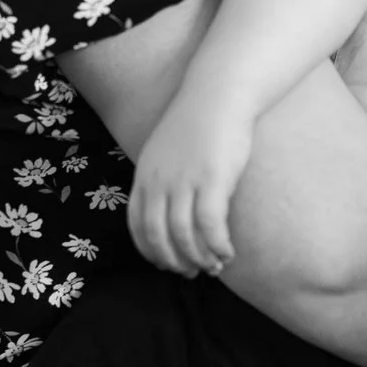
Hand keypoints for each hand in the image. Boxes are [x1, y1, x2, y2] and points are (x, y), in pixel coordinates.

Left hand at [127, 102, 251, 275]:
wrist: (218, 94)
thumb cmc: (197, 122)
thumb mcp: (164, 150)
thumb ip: (161, 178)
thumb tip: (170, 207)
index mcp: (144, 176)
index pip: (137, 226)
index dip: (151, 251)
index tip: (167, 263)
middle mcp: (159, 182)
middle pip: (158, 236)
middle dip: (174, 261)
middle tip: (192, 273)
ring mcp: (185, 181)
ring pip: (184, 235)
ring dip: (199, 258)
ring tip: (214, 267)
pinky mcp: (212, 180)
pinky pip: (211, 225)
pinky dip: (217, 245)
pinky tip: (228, 252)